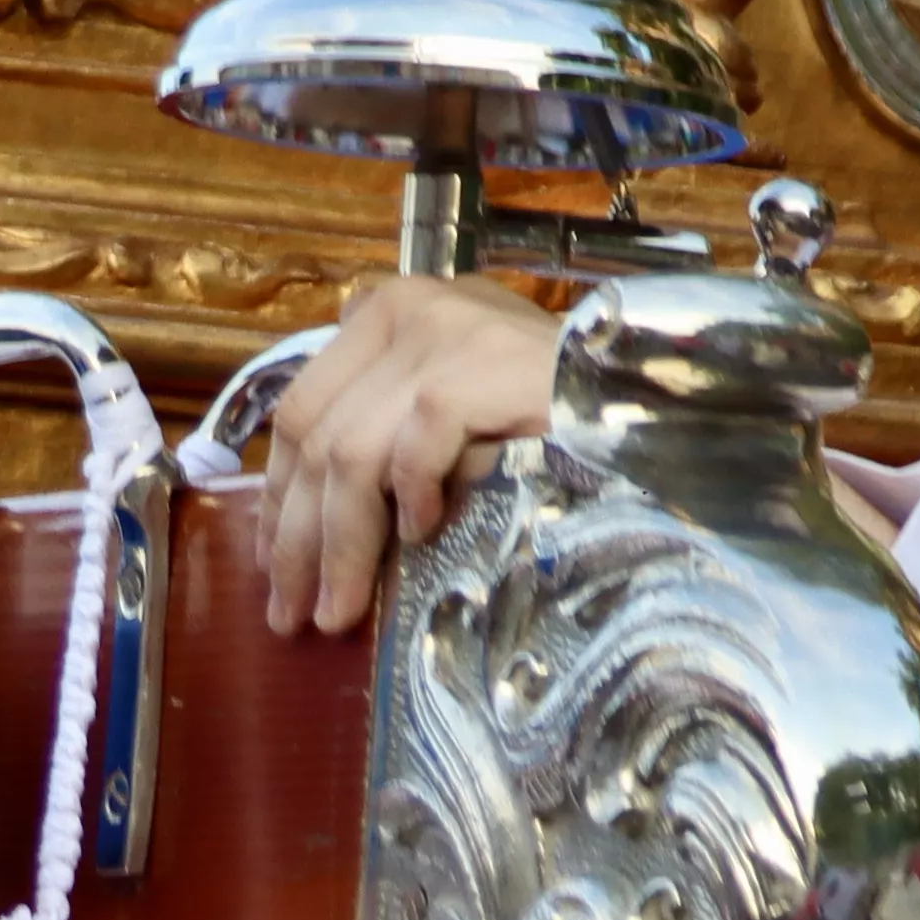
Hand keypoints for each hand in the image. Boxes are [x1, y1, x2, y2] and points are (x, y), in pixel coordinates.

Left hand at [257, 275, 560, 640]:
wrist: (646, 395)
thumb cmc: (552, 415)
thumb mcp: (454, 411)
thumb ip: (388, 430)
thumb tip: (311, 525)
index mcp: (387, 313)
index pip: (301, 408)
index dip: (278, 496)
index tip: (272, 566)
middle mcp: (405, 308)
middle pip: (314, 435)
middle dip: (296, 536)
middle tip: (292, 612)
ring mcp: (442, 330)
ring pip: (350, 452)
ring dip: (341, 546)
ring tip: (339, 612)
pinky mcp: (479, 363)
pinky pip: (414, 446)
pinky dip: (410, 499)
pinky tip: (423, 536)